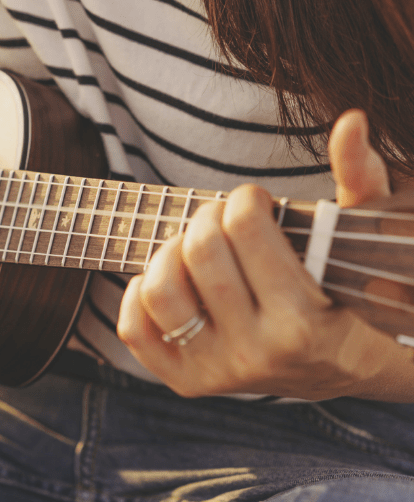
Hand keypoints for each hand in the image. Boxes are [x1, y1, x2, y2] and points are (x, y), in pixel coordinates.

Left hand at [117, 110, 411, 399]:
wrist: (353, 367)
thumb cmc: (355, 292)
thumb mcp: (367, 236)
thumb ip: (361, 176)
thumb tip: (351, 121)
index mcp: (303, 321)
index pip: (246, 229)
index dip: (245, 199)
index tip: (254, 201)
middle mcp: (257, 352)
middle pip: (200, 251)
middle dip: (208, 216)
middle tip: (222, 217)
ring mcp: (218, 372)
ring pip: (160, 289)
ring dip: (169, 251)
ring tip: (193, 245)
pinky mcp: (188, 381)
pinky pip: (135, 331)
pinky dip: (137, 294)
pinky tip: (169, 275)